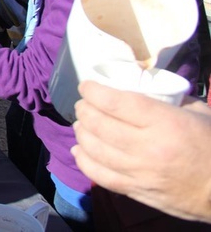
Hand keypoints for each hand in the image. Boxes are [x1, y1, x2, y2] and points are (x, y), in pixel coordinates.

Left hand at [72, 80, 210, 223]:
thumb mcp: (198, 113)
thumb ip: (169, 99)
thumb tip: (142, 86)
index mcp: (164, 123)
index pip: (116, 102)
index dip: (94, 92)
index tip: (86, 86)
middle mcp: (147, 147)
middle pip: (99, 124)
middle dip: (84, 110)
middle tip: (83, 104)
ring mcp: (139, 171)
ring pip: (94, 149)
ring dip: (81, 132)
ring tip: (81, 124)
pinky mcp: (135, 191)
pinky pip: (100, 175)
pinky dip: (84, 160)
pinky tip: (79, 150)